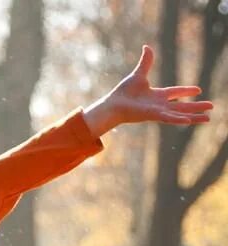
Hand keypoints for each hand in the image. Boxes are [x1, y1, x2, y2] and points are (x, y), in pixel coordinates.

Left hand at [83, 45, 212, 137]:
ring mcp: (158, 112)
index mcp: (157, 95)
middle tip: (211, 106)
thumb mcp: (139, 74)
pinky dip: (178, 120)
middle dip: (197, 106)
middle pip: (182, 106)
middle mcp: (159, 105)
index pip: (175, 92)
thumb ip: (146, 62)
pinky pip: (168, 118)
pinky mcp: (153, 116)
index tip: (199, 90)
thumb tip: (147, 46)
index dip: (186, 91)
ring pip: (180, 114)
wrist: (113, 104)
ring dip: (194, 117)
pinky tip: (189, 121)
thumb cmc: (123, 92)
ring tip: (208, 119)